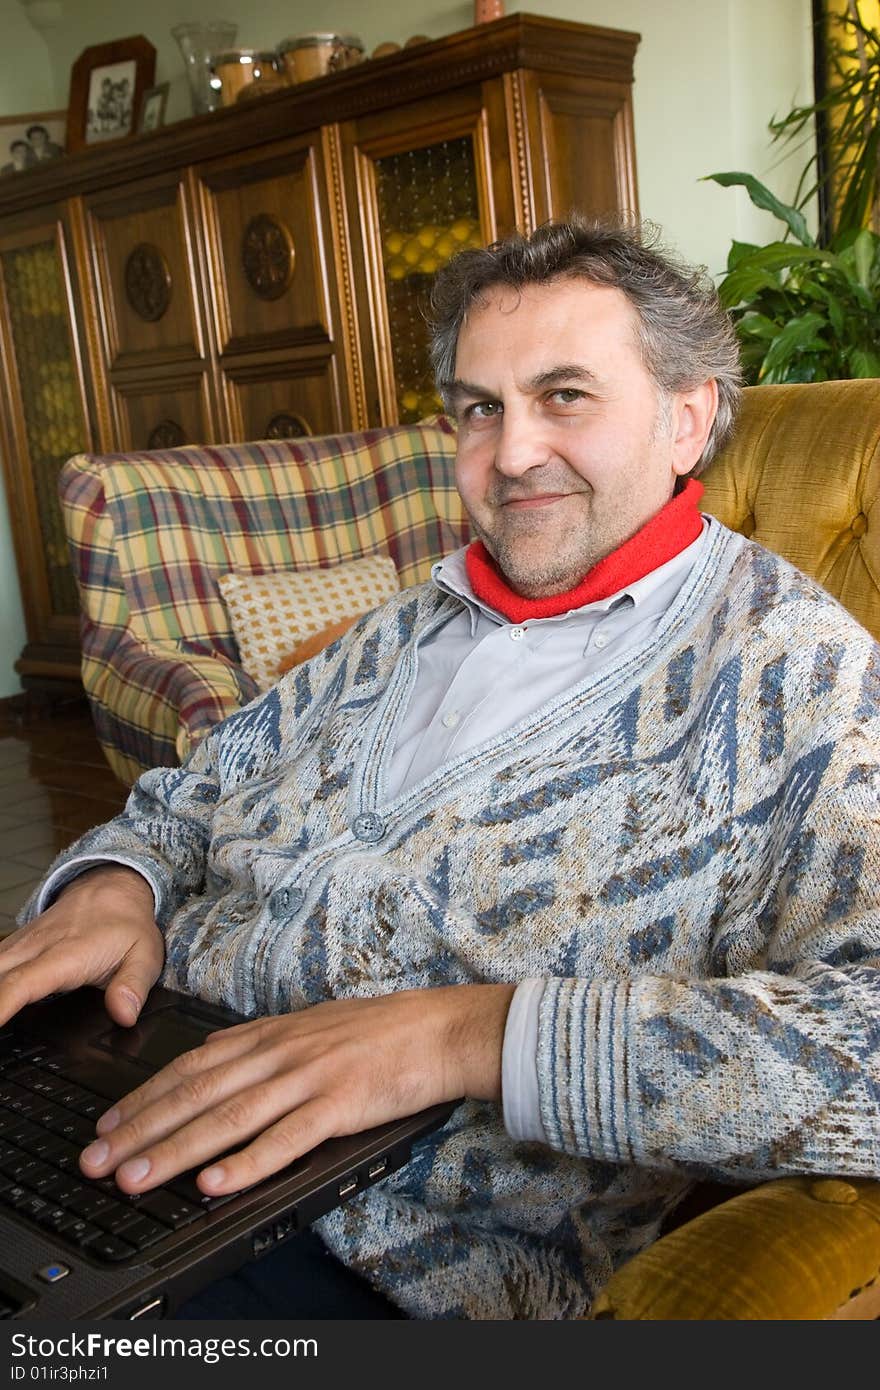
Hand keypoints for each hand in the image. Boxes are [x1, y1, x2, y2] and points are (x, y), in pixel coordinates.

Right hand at [0, 864, 163, 1028]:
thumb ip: (133, 986)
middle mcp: (37, 947)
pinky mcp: (18, 943)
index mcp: (67, 955)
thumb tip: (124, 1014)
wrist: (114, 888)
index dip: (1, 1007)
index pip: (23, 983)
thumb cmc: (127, 924)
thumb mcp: (145, 955)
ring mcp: (24, 943)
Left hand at [79, 983, 514, 1194]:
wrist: (439, 1028)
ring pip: (228, 1118)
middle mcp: (280, 1052)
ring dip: (176, 1151)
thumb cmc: (379, 1031)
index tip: (107, 1124)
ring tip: (137, 1178)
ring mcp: (308, 1078)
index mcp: (270, 1034)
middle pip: (197, 1093)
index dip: (145, 1096)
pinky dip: (246, 1164)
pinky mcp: (339, 1105)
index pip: (192, 1065)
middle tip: (98, 1160)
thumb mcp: (310, 1026)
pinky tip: (215, 1185)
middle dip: (141, 1130)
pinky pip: (285, 1139)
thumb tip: (213, 1062)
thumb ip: (263, 1045)